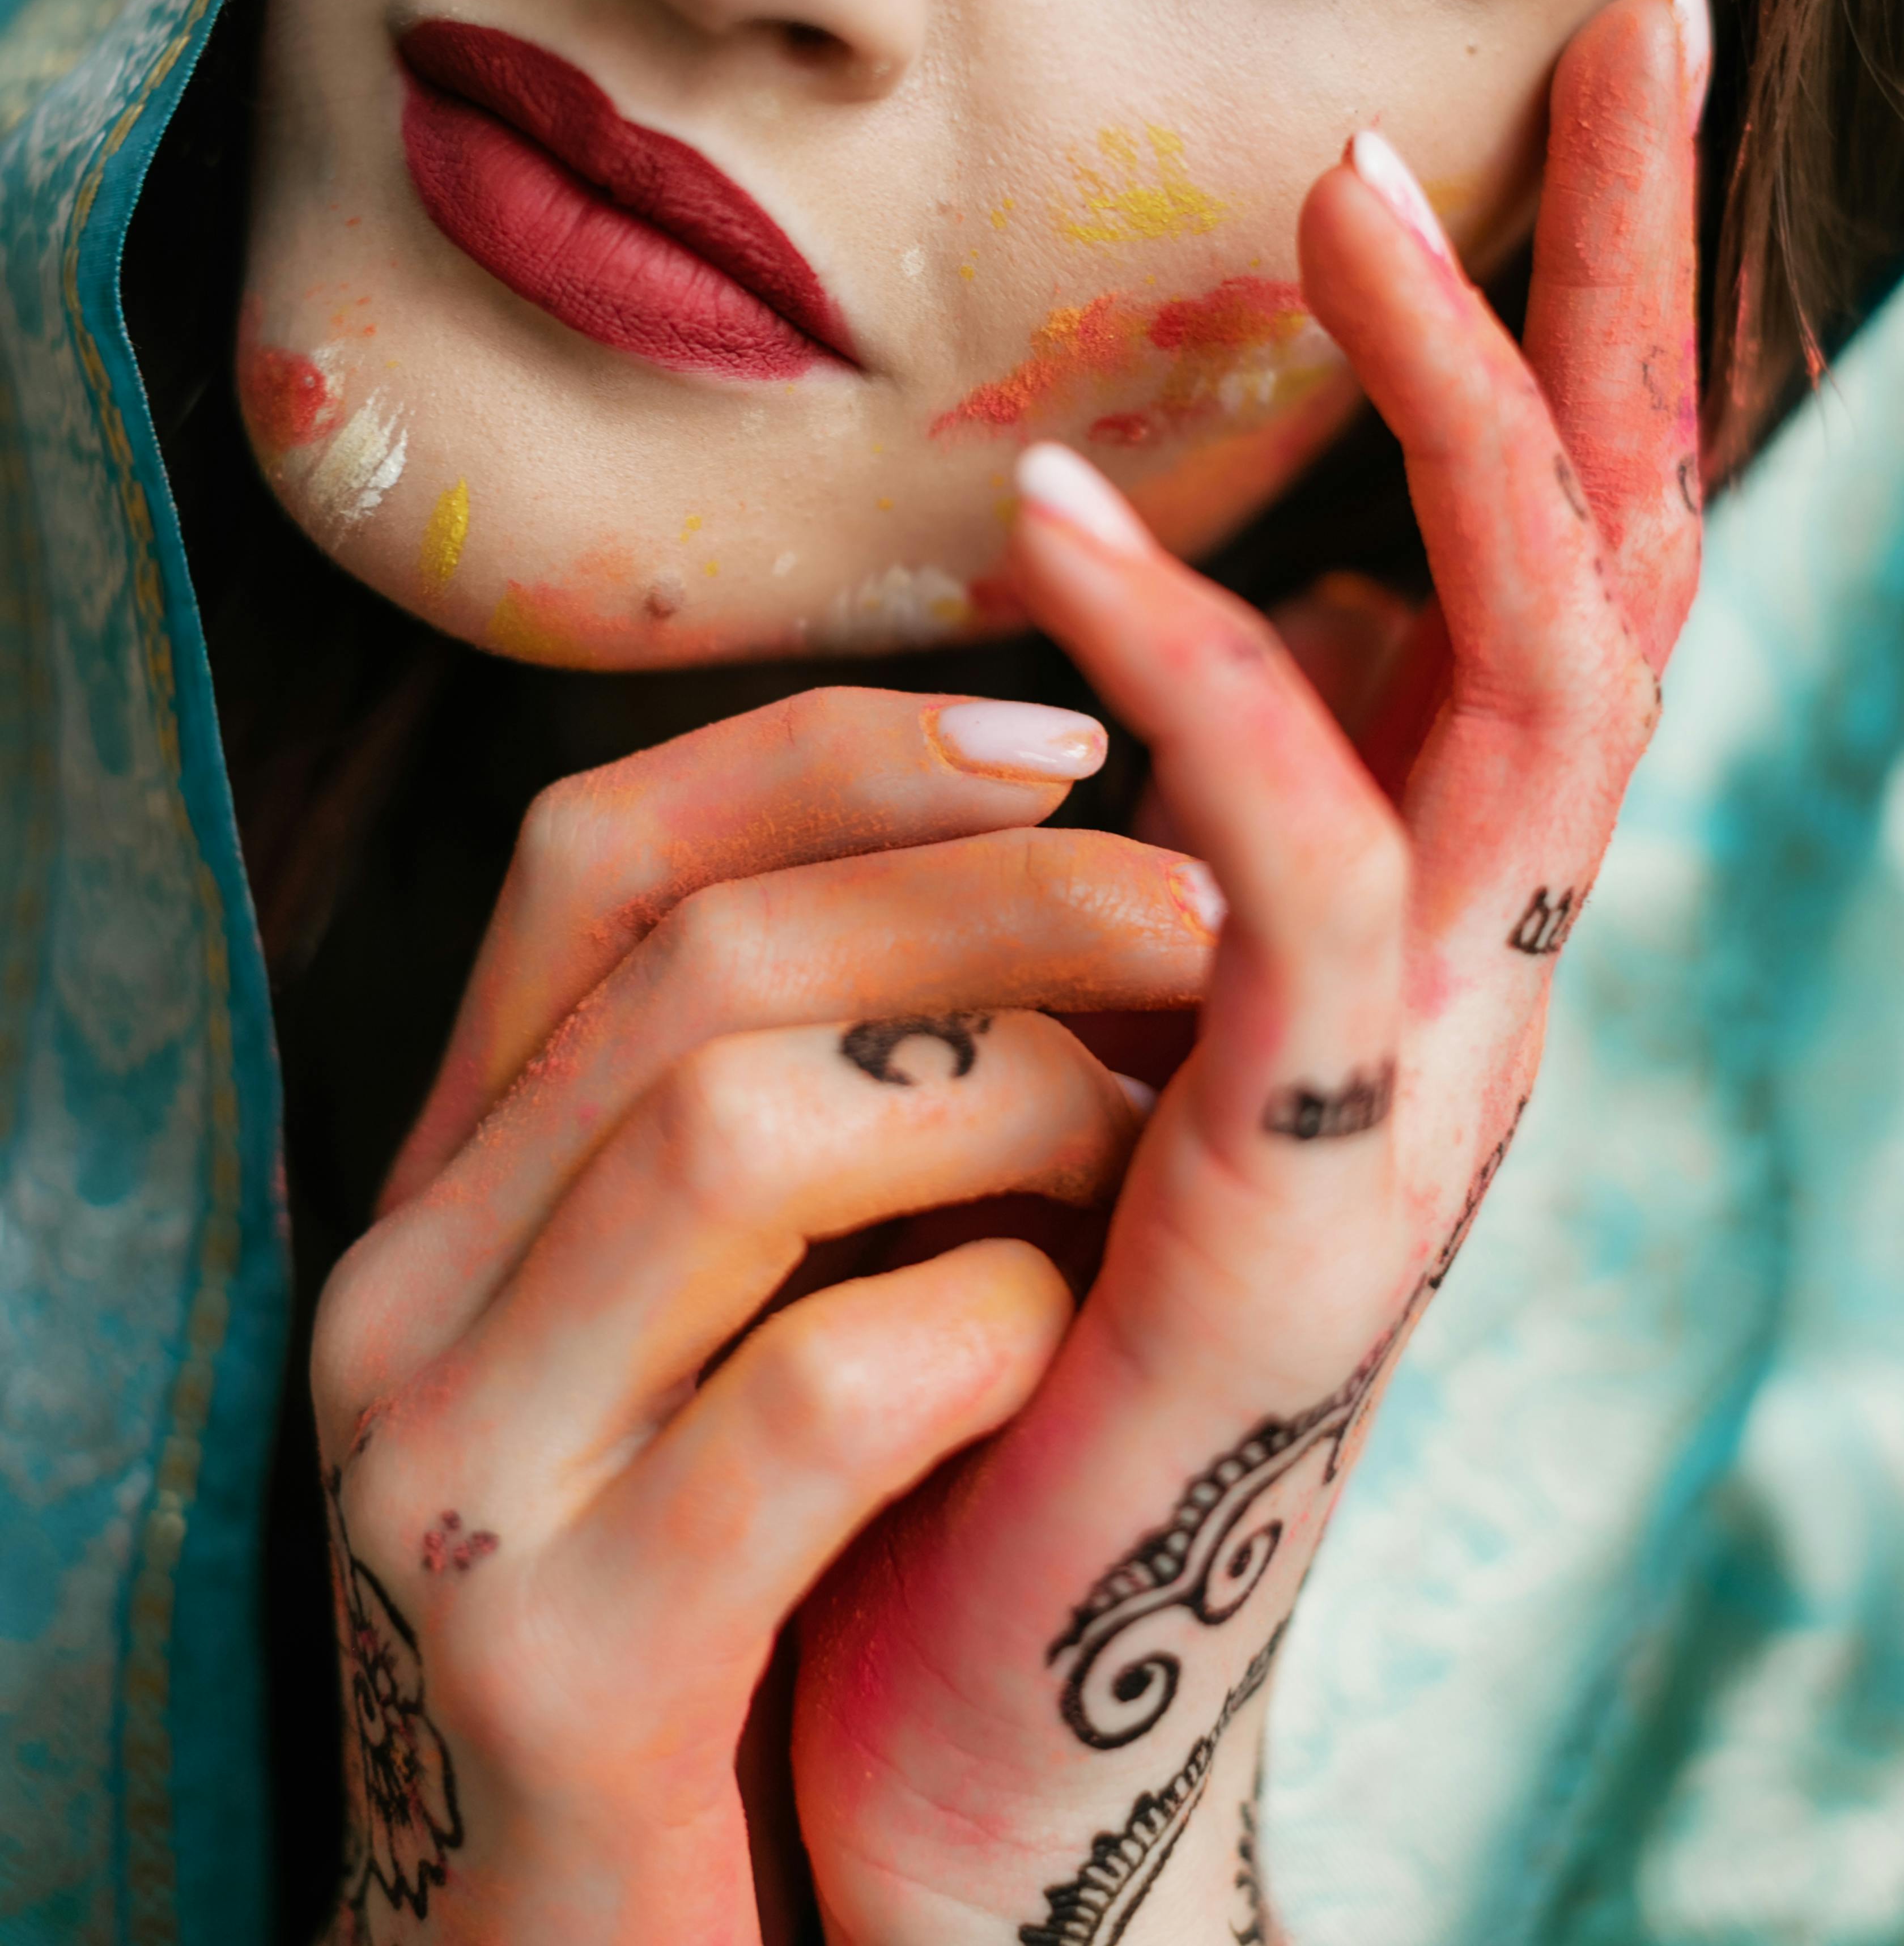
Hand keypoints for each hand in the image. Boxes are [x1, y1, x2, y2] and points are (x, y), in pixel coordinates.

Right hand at [312, 687, 1221, 1943]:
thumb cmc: (727, 1591)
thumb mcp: (723, 1309)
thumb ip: (791, 1096)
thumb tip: (1031, 824)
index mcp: (453, 1181)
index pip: (600, 852)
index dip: (832, 748)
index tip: (1058, 727)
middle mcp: (410, 1295)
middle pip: (703, 963)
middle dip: (993, 902)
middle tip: (1209, 916)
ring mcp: (458, 1483)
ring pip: (739, 1133)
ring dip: (1010, 1101)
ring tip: (1151, 1149)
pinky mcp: (565, 1674)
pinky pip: (818, 1399)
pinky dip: (990, 1328)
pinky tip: (1062, 1344)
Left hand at [791, 0, 1707, 1943]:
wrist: (956, 1672)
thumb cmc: (1029, 1292)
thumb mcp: (1159, 992)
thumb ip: (1264, 803)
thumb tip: (1299, 586)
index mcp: (1446, 910)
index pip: (1579, 554)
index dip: (1617, 307)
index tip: (1610, 64)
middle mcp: (1490, 978)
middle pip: (1628, 569)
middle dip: (1639, 293)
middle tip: (1635, 33)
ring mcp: (1423, 1096)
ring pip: (1530, 692)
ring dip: (1456, 423)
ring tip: (1347, 191)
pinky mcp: (1290, 1215)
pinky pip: (1297, 893)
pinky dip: (1193, 677)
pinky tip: (1057, 514)